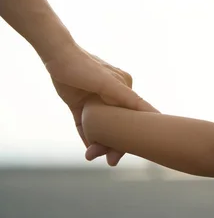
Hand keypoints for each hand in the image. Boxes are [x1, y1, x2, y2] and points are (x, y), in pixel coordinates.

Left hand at [45, 42, 158, 165]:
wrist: (56, 56)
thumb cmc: (85, 67)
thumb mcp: (109, 84)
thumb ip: (129, 98)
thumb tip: (153, 113)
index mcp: (124, 88)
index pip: (135, 114)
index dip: (137, 132)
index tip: (143, 149)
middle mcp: (112, 95)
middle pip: (118, 124)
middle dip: (115, 143)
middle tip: (111, 161)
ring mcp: (95, 101)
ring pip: (102, 127)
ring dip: (99, 142)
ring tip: (92, 156)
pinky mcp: (80, 105)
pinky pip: (86, 125)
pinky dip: (88, 137)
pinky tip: (89, 149)